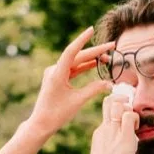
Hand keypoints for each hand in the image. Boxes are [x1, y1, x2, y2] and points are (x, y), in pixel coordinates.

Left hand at [27, 27, 112, 142]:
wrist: (41, 124)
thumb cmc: (57, 114)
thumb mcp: (78, 101)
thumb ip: (94, 89)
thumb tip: (110, 83)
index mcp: (57, 73)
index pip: (71, 51)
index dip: (82, 39)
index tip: (91, 29)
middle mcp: (54, 70)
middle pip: (77, 56)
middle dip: (95, 51)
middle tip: (112, 45)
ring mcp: (54, 74)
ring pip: (75, 62)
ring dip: (91, 59)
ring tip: (108, 56)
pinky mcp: (56, 79)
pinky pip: (72, 69)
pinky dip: (84, 67)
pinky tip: (95, 63)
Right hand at [89, 88, 139, 153]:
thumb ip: (112, 145)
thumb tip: (124, 142)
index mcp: (99, 134)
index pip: (106, 110)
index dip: (115, 104)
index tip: (125, 108)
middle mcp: (103, 129)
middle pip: (109, 101)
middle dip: (121, 98)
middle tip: (131, 106)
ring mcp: (112, 132)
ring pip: (119, 105)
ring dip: (129, 107)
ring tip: (134, 122)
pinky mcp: (122, 137)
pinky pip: (130, 115)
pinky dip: (135, 118)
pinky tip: (137, 129)